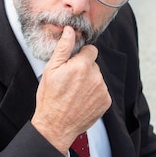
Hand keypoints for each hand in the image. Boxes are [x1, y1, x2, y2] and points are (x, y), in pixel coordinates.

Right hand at [31, 26, 111, 153]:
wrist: (56, 126)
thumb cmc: (50, 98)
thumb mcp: (51, 70)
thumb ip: (63, 48)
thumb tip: (70, 30)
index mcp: (82, 66)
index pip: (91, 50)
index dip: (80, 56)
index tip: (72, 64)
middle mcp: (96, 77)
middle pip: (93, 65)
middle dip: (84, 69)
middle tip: (70, 82)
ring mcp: (102, 91)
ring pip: (98, 78)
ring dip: (89, 82)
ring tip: (75, 93)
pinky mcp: (106, 102)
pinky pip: (102, 92)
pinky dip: (94, 95)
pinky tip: (82, 101)